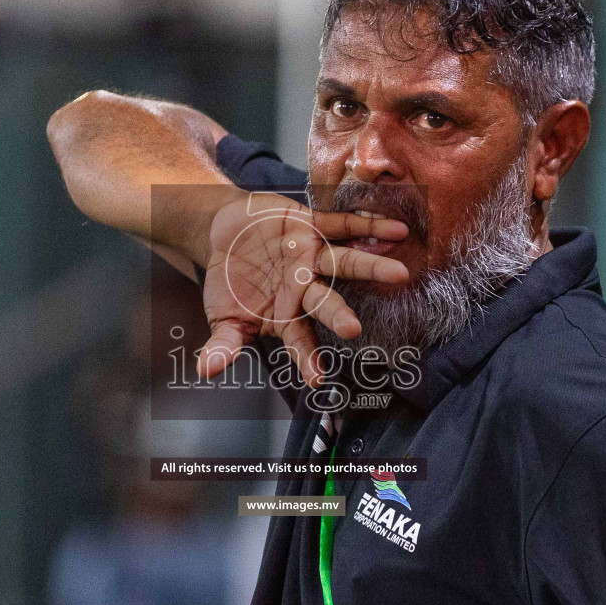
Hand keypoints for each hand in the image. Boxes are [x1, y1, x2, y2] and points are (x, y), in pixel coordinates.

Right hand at [195, 192, 408, 386]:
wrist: (227, 232)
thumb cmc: (231, 281)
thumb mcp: (222, 315)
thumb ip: (222, 344)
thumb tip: (205, 371)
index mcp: (286, 315)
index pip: (299, 342)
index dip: (308, 359)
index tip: (318, 379)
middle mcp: (305, 288)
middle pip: (325, 303)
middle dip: (338, 315)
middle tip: (353, 330)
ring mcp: (313, 257)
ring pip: (344, 263)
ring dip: (371, 268)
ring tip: (400, 274)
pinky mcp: (313, 225)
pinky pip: (343, 225)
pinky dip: (370, 225)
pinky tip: (398, 230)